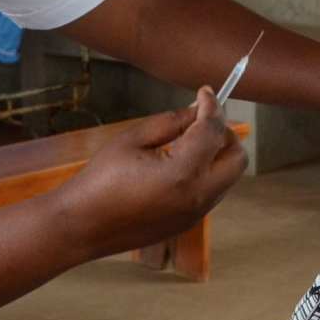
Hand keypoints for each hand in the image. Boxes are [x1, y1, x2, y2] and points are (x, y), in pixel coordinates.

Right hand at [56, 88, 247, 258]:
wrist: (81, 226)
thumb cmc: (99, 180)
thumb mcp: (132, 140)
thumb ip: (170, 123)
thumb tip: (195, 111)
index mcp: (182, 173)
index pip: (213, 131)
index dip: (212, 106)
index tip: (205, 92)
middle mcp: (198, 196)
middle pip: (237, 158)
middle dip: (225, 133)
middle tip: (201, 120)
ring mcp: (196, 214)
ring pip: (228, 177)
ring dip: (216, 154)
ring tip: (186, 141)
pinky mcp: (188, 223)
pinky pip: (212, 192)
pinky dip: (206, 172)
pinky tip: (178, 164)